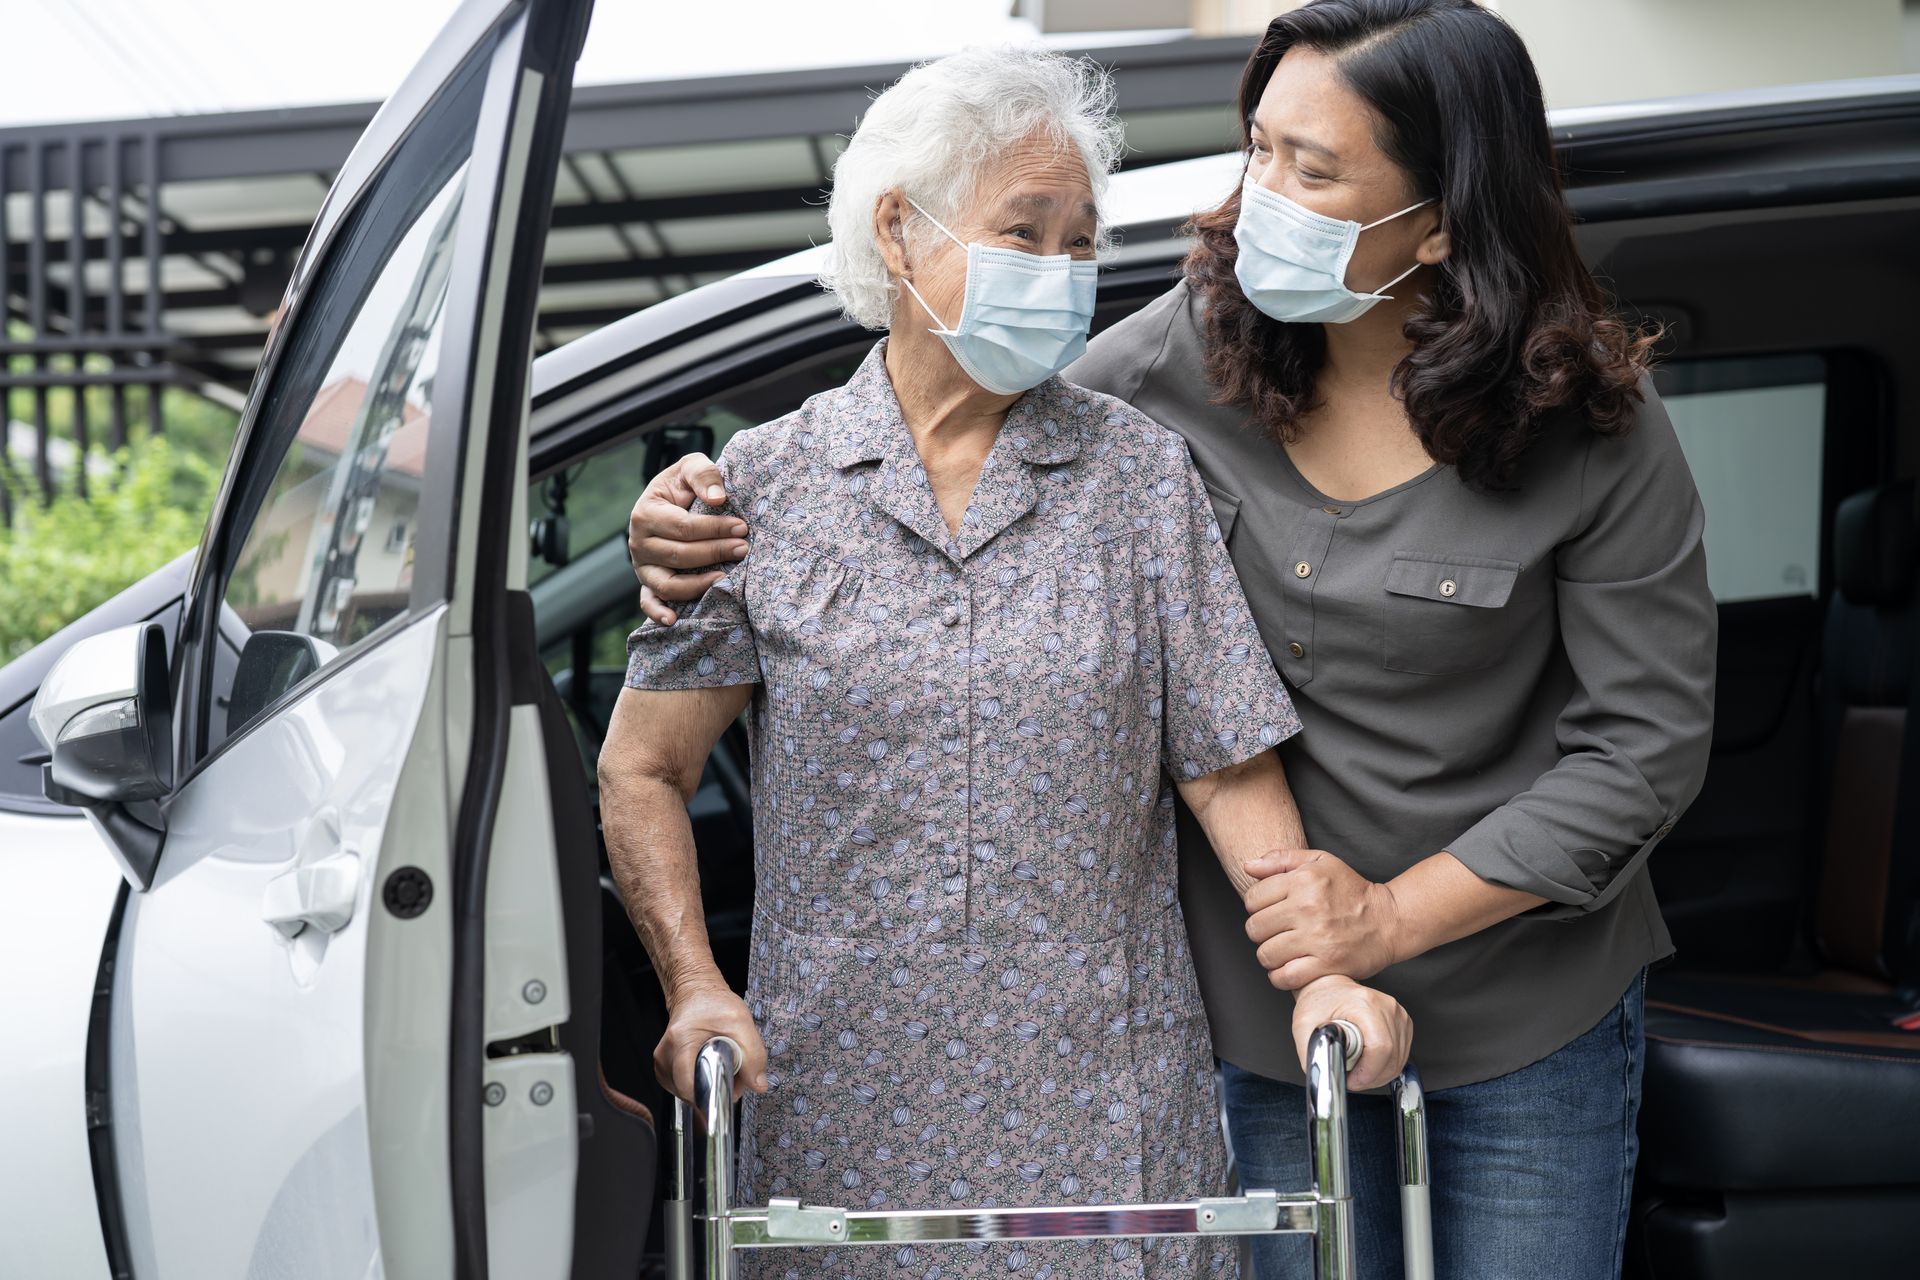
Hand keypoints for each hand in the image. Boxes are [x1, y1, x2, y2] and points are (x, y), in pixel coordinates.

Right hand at [626, 451, 747, 625]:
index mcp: (646, 514)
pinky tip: (674, 620)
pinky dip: (658, 613)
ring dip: (698, 585)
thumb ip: (703, 474)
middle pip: (679, 556)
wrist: (672, 501)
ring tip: (726, 578)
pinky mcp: (647, 584)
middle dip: (715, 553)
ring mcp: (642, 567)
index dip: (714, 529)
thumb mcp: (691, 467)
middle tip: (744, 549)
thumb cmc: (684, 485)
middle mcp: (639, 543)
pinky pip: (648, 603)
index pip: (683, 527)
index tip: (742, 527)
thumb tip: (718, 498)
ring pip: (668, 584)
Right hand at [655, 981, 768, 1107]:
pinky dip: (696, 1084)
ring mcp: (662, 1060)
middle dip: (711, 1092)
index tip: (724, 1098)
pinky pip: (678, 1086)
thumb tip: (758, 1085)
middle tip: (731, 1078)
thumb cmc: (713, 1003)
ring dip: (704, 1088)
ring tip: (719, 1071)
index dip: (706, 1097)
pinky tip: (707, 1072)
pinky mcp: (664, 1065)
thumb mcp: (741, 1022)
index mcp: (681, 1040)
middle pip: (686, 1090)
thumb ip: (753, 1055)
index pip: (686, 1082)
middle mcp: (666, 1052)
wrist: (696, 993)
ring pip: (682, 1091)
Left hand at [1242, 848, 1401, 988]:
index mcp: (1303, 881)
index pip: (1252, 899)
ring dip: (1270, 956)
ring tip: (1283, 951)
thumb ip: (1282, 859)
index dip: (1257, 907)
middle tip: (1276, 933)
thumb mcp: (1321, 862)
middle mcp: (1308, 908)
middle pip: (1255, 928)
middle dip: (1261, 933)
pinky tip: (1289, 968)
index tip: (1271, 912)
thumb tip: (1248, 866)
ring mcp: (1317, 938)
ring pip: (1266, 954)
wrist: (1390, 920)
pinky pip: (1285, 976)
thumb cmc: (1352, 890)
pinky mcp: (1327, 964)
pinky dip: (1281, 976)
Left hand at [1290, 975, 1412, 1091]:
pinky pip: (1401, 1055)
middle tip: (1351, 1077)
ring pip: (1399, 1060)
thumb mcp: (1305, 1026)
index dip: (1367, 1072)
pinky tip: (1368, 1061)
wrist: (1329, 986)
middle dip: (1371, 1077)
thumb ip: (1312, 1053)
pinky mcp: (1402, 1022)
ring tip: (1357, 1068)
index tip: (1351, 1079)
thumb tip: (1321, 1077)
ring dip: (1379, 1074)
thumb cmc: (1318, 1001)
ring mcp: (1398, 1014)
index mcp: (1365, 1004)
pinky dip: (1386, 1065)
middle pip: (1392, 1058)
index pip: (1380, 1048)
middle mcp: (1386, 1007)